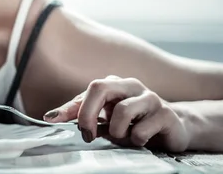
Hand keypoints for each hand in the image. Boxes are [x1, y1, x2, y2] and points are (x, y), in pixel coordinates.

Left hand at [42, 75, 189, 151]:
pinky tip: (140, 140)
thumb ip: (80, 114)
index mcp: (114, 84)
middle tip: (88, 135)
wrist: (174, 127)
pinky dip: (136, 139)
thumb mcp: (105, 117)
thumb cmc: (133, 121)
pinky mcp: (166, 115)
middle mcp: (130, 86)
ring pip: (122, 111)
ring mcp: (150, 98)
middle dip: (88, 114)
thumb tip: (49, 116)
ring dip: (116, 132)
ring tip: (122, 137)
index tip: (52, 120)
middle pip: (100, 87)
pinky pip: (142, 130)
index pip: (87, 90)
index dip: (69, 107)